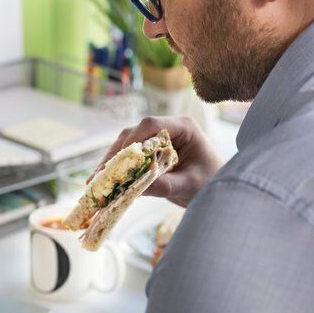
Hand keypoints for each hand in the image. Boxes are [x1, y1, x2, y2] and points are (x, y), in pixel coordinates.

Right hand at [88, 116, 222, 206]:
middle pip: (134, 134)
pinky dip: (117, 170)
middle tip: (100, 174)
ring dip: (112, 163)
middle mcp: (167, 130)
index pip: (152, 123)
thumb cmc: (212, 182)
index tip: (121, 156)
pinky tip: (104, 183)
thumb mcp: (191, 185)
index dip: (134, 137)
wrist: (217, 188)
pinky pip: (129, 158)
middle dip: (116, 154)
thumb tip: (136, 189)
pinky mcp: (150, 153)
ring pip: (127, 145)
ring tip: (95, 182)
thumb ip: (167, 185)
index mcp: (183, 127)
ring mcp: (157, 141)